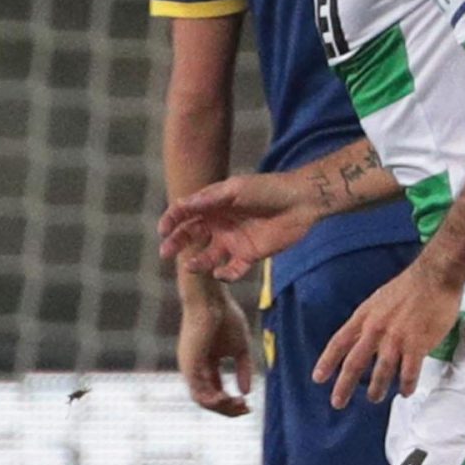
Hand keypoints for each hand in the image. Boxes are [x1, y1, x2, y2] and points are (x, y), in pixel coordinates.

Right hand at [156, 171, 315, 280]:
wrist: (301, 201)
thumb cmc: (267, 189)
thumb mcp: (235, 189)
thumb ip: (209, 199)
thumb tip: (183, 205)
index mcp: (212, 206)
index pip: (184, 214)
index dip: (171, 221)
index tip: (163, 230)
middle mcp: (219, 224)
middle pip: (190, 236)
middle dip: (176, 244)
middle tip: (166, 252)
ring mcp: (233, 241)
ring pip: (208, 257)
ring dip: (197, 263)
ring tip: (191, 266)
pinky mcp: (249, 255)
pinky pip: (232, 270)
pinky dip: (225, 275)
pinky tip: (221, 274)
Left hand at [175, 280, 253, 417]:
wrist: (211, 300)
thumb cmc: (225, 318)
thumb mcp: (240, 348)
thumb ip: (244, 369)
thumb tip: (247, 392)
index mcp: (206, 364)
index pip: (216, 391)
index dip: (232, 403)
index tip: (249, 407)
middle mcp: (196, 369)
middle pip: (209, 399)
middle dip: (228, 409)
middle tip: (245, 409)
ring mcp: (191, 368)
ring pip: (201, 399)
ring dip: (221, 408)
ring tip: (237, 405)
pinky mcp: (189, 365)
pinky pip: (197, 390)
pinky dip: (211, 400)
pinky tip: (226, 400)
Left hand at [315, 257, 461, 408]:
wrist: (434, 277)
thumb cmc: (406, 288)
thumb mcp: (376, 301)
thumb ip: (368, 321)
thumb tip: (362, 337)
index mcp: (363, 318)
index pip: (338, 343)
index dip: (327, 362)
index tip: (318, 378)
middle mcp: (375, 330)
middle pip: (354, 363)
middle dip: (344, 386)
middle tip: (337, 403)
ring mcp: (396, 338)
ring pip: (381, 371)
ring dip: (377, 388)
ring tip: (374, 399)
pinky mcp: (417, 344)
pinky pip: (409, 371)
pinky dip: (407, 384)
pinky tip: (406, 392)